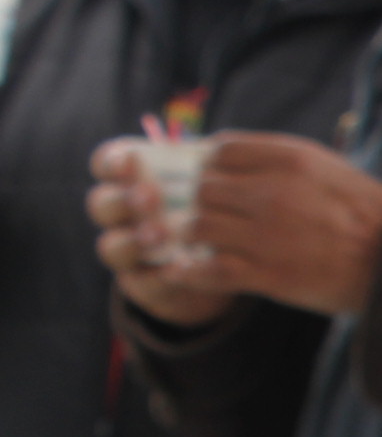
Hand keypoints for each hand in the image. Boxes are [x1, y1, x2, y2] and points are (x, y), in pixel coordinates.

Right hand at [86, 141, 235, 327]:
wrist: (223, 266)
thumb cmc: (212, 210)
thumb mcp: (209, 189)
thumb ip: (201, 173)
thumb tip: (211, 152)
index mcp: (130, 182)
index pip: (106, 164)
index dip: (113, 162)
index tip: (131, 160)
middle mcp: (120, 215)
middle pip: (102, 204)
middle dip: (124, 200)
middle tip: (151, 197)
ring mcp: (127, 252)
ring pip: (111, 246)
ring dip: (134, 240)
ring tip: (160, 235)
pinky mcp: (143, 285)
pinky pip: (143, 282)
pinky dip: (159, 277)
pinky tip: (178, 270)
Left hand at [169, 133, 381, 316]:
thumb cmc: (376, 220)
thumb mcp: (336, 171)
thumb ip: (288, 160)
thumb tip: (236, 155)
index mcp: (293, 161)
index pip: (222, 150)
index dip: (211, 165)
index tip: (218, 180)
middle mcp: (275, 193)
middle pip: (205, 187)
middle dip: (204, 202)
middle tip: (214, 216)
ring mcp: (269, 235)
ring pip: (199, 226)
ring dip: (196, 236)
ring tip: (206, 244)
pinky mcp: (269, 275)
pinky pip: (209, 269)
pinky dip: (190, 271)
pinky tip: (185, 271)